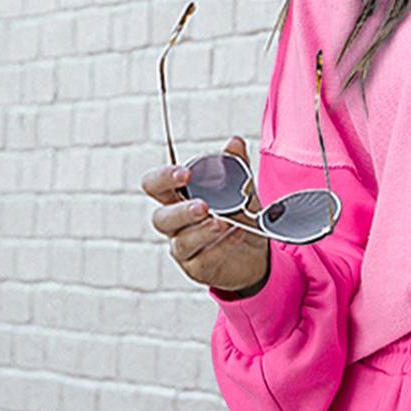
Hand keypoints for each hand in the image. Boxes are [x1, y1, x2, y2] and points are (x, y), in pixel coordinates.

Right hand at [141, 136, 270, 294]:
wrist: (256, 253)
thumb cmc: (238, 216)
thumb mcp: (240, 189)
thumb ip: (235, 166)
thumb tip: (234, 142)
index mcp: (176, 197)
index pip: (154, 185)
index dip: (163, 178)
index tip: (184, 173)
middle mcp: (174, 224)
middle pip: (161, 217)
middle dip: (181, 211)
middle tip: (203, 206)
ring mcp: (183, 249)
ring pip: (181, 241)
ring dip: (203, 231)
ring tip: (223, 222)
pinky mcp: (197, 268)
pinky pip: (204, 259)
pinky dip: (222, 245)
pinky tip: (238, 233)